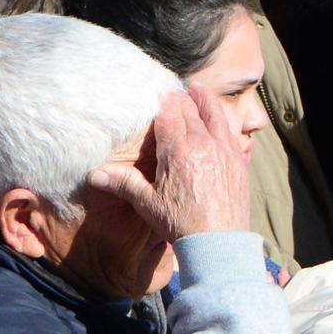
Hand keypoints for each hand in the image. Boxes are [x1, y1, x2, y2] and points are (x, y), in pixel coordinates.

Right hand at [90, 86, 249, 240]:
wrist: (218, 242)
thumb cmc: (181, 224)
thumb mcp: (148, 204)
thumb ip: (124, 183)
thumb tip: (94, 174)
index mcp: (177, 151)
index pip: (169, 117)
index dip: (164, 105)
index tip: (160, 96)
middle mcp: (202, 144)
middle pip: (190, 112)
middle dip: (182, 100)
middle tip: (177, 91)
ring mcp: (223, 151)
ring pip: (214, 116)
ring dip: (205, 101)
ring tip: (199, 90)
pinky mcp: (238, 161)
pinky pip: (229, 132)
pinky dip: (222, 120)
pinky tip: (219, 120)